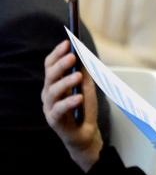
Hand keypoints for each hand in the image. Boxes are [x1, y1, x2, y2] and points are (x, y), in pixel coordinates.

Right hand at [42, 40, 102, 170]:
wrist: (85, 133)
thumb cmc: (84, 108)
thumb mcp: (87, 87)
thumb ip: (84, 73)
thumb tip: (85, 54)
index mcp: (54, 83)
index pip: (50, 65)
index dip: (57, 53)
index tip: (68, 42)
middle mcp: (48, 93)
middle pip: (50, 76)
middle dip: (61, 64)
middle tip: (73, 56)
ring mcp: (49, 107)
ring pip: (53, 91)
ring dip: (66, 82)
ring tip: (78, 76)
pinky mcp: (53, 120)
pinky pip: (58, 109)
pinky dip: (69, 102)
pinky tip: (78, 97)